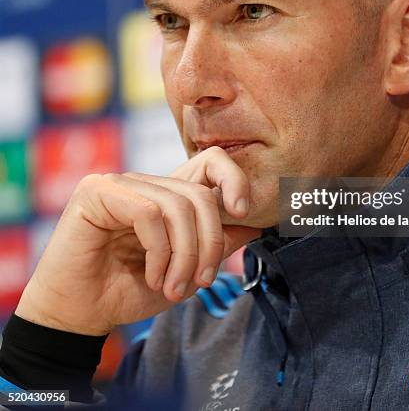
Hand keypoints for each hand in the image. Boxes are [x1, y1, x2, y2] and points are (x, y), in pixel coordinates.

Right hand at [15, 147, 260, 334]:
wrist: (81, 317)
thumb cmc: (130, 291)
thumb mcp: (187, 271)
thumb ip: (217, 243)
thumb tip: (257, 223)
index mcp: (168, 195)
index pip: (211, 161)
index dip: (234, 179)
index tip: (242, 213)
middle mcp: (147, 183)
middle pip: (201, 193)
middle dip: (210, 243)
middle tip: (202, 281)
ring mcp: (121, 183)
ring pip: (178, 205)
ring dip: (184, 255)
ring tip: (173, 288)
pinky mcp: (97, 191)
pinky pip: (148, 213)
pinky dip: (159, 252)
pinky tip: (153, 276)